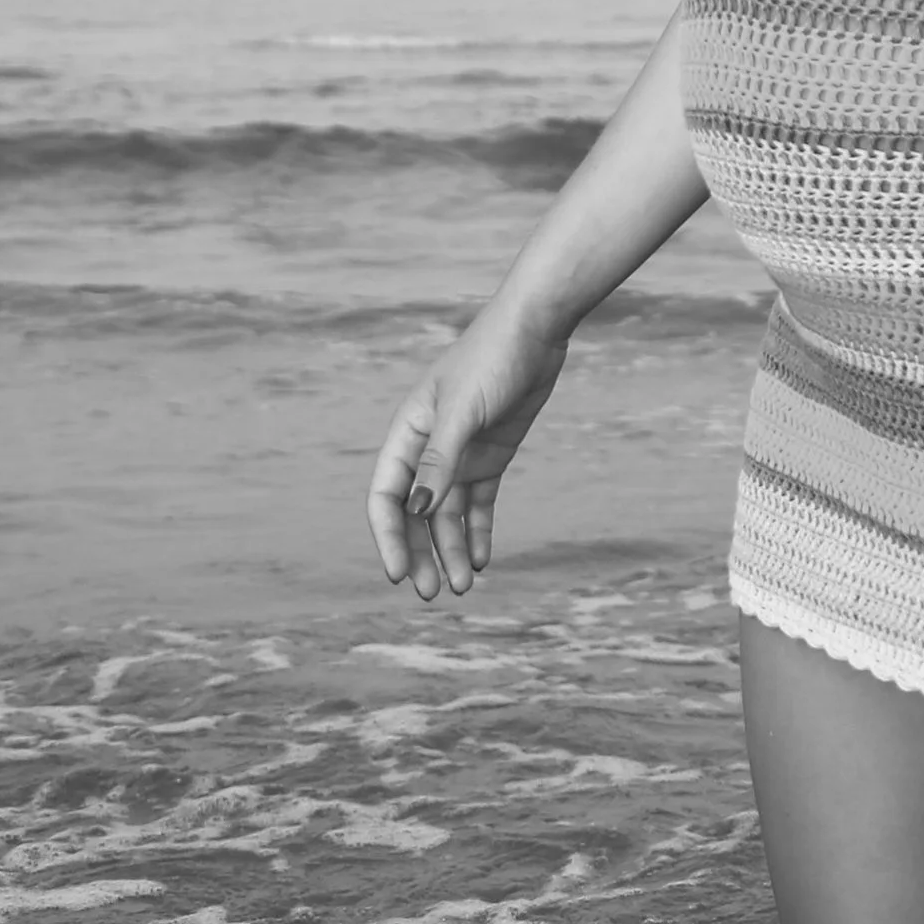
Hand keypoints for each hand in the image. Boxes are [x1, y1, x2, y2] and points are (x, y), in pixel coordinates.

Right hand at [365, 299, 567, 603]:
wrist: (536, 329)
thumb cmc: (492, 358)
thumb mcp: (464, 411)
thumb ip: (441, 460)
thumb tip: (416, 510)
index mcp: (408, 432)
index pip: (387, 496)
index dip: (388, 537)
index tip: (397, 575)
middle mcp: (429, 448)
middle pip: (415, 514)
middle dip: (420, 554)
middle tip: (432, 593)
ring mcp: (461, 453)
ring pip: (448, 514)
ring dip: (452, 549)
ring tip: (465, 585)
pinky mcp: (492, 455)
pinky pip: (479, 503)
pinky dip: (478, 532)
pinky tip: (483, 559)